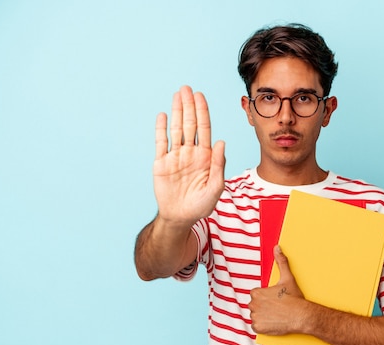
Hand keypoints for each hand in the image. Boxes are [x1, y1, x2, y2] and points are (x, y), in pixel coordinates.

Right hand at [153, 85, 225, 225]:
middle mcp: (190, 152)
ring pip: (176, 129)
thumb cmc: (201, 205)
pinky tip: (162, 115)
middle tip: (187, 88)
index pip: (204, 129)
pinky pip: (161, 142)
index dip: (202, 112)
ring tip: (177, 95)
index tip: (200, 96)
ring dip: (176, 112)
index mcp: (206, 156)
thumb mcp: (215, 187)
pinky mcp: (161, 163)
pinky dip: (161, 129)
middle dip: (189, 106)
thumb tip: (222, 142)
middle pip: (190, 124)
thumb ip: (219, 165)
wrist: (180, 217)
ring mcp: (176, 156)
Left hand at [249, 246, 307, 334]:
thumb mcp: (287, 278)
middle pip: (255, 305)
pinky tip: (273, 322)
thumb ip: (281, 262)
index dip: (266, 297)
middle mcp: (253, 304)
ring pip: (255, 315)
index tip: (275, 299)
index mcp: (257, 292)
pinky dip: (263, 326)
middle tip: (277, 308)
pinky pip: (256, 326)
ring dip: (263, 316)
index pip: (256, 294)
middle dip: (263, 306)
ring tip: (276, 315)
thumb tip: (277, 248)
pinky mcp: (258, 327)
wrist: (301, 316)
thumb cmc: (294, 298)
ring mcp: (255, 316)